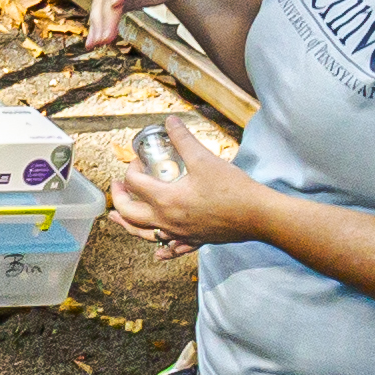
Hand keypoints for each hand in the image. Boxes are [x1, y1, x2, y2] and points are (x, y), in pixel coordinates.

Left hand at [100, 125, 261, 250]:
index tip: (140, 160)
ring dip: (128, 225)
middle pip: (130, 214)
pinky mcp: (194, 241)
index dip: (131, 168)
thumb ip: (184, 139)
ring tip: (116, 218)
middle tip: (118, 186)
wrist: (258, 215)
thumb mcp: (204, 159)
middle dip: (119, 198)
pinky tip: (157, 253)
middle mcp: (167, 221)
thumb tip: (170, 121)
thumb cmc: (232, 188)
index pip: (135, 184)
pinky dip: (161, 250)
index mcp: (166, 200)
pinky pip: (171, 249)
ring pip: (144, 234)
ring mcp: (179, 234)